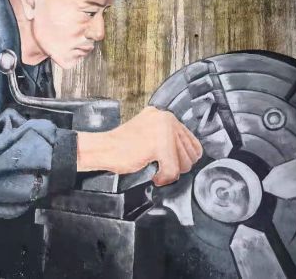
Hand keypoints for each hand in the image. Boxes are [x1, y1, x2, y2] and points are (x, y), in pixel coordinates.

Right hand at [77, 106, 202, 185]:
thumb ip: (169, 138)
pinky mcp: (158, 144)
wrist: (102, 149)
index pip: (192, 142)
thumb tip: (191, 155)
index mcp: (165, 116)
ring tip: (155, 170)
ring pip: (184, 163)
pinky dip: (164, 178)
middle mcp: (167, 119)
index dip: (183, 160)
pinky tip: (154, 175)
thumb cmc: (122, 146)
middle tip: (160, 168)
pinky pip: (172, 171)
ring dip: (170, 173)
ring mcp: (164, 130)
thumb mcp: (150, 134)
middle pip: (191, 154)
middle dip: (177, 167)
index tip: (170, 164)